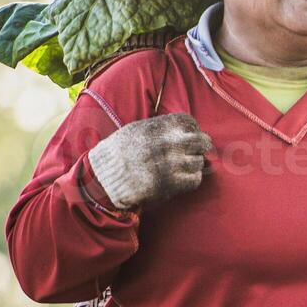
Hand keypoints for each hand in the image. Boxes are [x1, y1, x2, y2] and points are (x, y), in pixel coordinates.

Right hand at [86, 112, 211, 210]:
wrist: (103, 176)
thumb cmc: (120, 152)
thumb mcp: (137, 129)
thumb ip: (161, 128)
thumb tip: (186, 131)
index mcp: (161, 127)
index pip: (190, 123)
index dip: (192, 130)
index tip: (189, 136)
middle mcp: (170, 142)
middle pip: (202, 141)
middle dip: (201, 146)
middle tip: (196, 152)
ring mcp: (173, 163)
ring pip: (199, 162)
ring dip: (193, 165)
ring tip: (180, 167)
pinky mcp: (172, 183)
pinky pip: (195, 179)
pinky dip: (191, 179)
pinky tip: (181, 179)